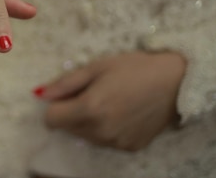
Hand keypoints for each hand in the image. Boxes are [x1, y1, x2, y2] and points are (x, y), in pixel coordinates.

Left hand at [36, 51, 185, 150]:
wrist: (175, 81)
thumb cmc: (134, 68)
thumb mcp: (96, 67)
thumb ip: (65, 83)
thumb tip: (40, 94)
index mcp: (89, 109)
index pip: (51, 119)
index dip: (54, 106)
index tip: (66, 95)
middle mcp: (101, 131)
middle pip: (67, 128)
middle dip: (71, 112)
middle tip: (91, 93)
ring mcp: (116, 142)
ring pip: (84, 136)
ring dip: (87, 122)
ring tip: (108, 102)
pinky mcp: (130, 147)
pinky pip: (105, 141)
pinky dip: (105, 129)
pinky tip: (121, 113)